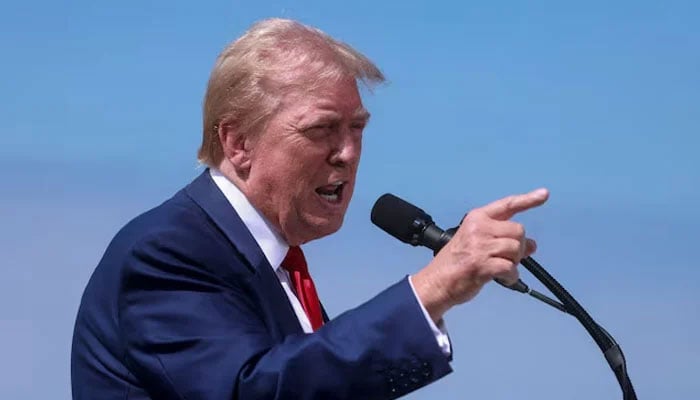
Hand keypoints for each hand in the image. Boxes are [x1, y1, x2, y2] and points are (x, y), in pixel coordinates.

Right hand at [411, 188, 548, 322]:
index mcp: (477, 218)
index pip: (507, 205)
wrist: (437, 282)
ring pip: (517, 249)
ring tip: (500, 269)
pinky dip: (511, 277)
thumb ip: (503, 239)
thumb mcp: (477, 242)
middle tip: (508, 258)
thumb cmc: (456, 262)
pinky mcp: (482, 264)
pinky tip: (503, 279)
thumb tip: (532, 245)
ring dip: (514, 263)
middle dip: (519, 247)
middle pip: (518, 231)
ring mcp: (480, 246)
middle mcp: (479, 228)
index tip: (544, 194)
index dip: (528, 199)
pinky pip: (511, 268)